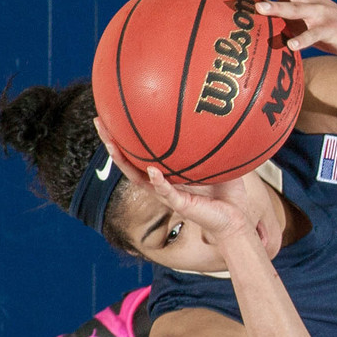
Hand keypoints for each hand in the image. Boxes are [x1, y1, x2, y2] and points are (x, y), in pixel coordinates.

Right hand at [94, 116, 254, 244]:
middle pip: (129, 163)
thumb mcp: (222, 162)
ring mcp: (169, 195)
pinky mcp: (182, 206)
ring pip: (139, 179)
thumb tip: (218, 116)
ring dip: (123, 162)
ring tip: (112, 145)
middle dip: (112, 143)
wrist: (237, 221)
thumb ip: (216, 143)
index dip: (127, 137)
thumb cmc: (228, 195)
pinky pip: (166, 193)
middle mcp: (163, 184)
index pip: (142, 154)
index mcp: (170, 174)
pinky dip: (158, 182)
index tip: (114, 115)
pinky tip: (152, 170)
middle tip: (100, 122)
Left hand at [210, 0, 336, 59]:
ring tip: (258, 8)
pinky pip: (314, 35)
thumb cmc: (327, 34)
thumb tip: (253, 30)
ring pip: (294, 6)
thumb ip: (280, 23)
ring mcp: (319, 11)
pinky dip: (303, 40)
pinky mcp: (331, 28)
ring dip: (276, 7)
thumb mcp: (300, 25)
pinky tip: (292, 47)